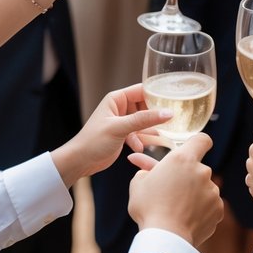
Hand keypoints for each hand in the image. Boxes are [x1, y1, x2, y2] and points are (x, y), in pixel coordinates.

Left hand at [51, 84, 174, 184]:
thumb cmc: (93, 141)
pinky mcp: (123, 135)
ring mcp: (122, 122)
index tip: (173, 101)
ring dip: (149, 129)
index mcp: (116, 99)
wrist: (80, 162)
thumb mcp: (120, 128)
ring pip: (143, 121)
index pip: (142, 90)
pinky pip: (138, 133)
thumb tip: (167, 112)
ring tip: (158, 136)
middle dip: (156, 114)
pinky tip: (139, 147)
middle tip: (170, 121)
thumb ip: (144, 120)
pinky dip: (141, 139)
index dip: (157, 94)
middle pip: (145, 105)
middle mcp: (120, 108)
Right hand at [128, 133, 222, 246]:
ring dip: (195, 194)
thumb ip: (144, 169)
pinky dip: (201, 210)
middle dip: (188, 177)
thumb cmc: (149, 208)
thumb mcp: (138, 184)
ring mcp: (212, 191)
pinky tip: (187, 218)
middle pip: (199, 168)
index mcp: (183, 159)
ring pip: (204, 188)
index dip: (198, 144)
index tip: (192, 150)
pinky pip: (210, 205)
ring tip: (177, 209)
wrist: (166, 238)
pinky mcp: (218, 209)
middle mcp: (202, 171)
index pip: (202, 140)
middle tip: (172, 190)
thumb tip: (139, 161)